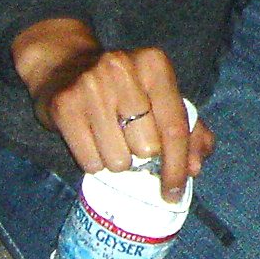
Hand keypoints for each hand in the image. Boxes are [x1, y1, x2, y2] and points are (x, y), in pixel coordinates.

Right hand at [10, 17, 213, 201]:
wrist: (64, 65)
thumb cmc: (122, 87)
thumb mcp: (159, 97)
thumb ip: (187, 129)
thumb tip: (195, 167)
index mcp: (155, 65)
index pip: (175, 126)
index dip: (178, 166)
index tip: (174, 193)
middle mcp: (123, 70)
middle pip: (148, 147)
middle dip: (144, 157)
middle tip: (133, 144)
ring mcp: (91, 86)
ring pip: (118, 159)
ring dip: (118, 161)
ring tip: (111, 140)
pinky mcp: (64, 105)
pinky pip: (90, 161)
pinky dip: (95, 162)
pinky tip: (92, 142)